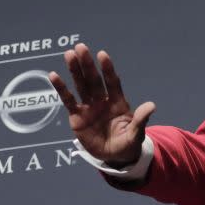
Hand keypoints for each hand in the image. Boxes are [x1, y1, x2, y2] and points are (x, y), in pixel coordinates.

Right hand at [49, 43, 155, 165]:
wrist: (113, 157)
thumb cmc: (127, 144)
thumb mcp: (135, 134)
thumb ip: (140, 120)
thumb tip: (151, 106)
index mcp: (117, 102)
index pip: (112, 82)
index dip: (108, 69)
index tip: (102, 55)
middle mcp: (102, 100)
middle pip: (94, 80)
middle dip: (88, 65)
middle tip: (80, 47)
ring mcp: (89, 107)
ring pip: (81, 86)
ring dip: (75, 70)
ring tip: (69, 55)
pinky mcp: (77, 116)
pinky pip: (68, 100)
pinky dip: (61, 89)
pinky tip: (53, 75)